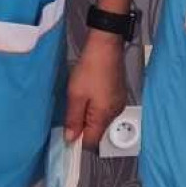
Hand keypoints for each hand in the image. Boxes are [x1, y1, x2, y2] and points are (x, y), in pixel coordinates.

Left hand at [65, 31, 127, 149]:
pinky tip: (89, 91)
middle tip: (72, 107)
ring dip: (89, 113)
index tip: (66, 131)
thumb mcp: (75, 95)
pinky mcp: (119, 94)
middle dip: (83, 124)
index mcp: (105, 116)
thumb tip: (71, 139)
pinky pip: (105, 108)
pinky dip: (96, 105)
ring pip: (101, 119)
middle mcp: (115, 113)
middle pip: (97, 130)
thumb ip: (73, 119)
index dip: (77, 139)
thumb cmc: (91, 68)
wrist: (105, 45)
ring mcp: (118, 103)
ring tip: (80, 95)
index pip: (91, 142)